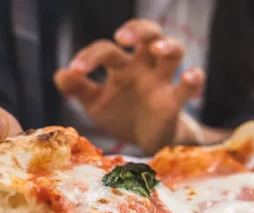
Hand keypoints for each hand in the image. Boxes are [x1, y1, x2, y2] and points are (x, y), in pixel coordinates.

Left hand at [54, 19, 204, 153]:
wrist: (143, 143)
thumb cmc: (120, 115)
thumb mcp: (95, 104)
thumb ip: (79, 89)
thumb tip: (60, 74)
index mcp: (121, 66)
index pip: (107, 50)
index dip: (90, 57)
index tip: (75, 71)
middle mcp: (144, 67)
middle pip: (149, 33)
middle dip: (138, 29)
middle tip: (122, 38)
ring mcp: (162, 82)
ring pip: (174, 51)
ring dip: (168, 45)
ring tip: (158, 49)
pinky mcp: (175, 101)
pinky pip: (191, 85)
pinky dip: (194, 79)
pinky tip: (189, 77)